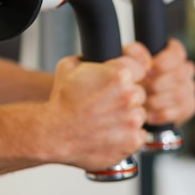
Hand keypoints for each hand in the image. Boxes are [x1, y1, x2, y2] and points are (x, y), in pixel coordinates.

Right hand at [42, 54, 148, 171]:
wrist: (54, 133)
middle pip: (140, 92)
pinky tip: (109, 133)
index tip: (116, 83)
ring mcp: (132, 120)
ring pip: (140, 114)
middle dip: (126, 97)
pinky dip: (127, 136)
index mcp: (118, 75)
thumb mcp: (68, 67)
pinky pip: (139, 135)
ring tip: (105, 120)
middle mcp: (129, 96)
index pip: (139, 68)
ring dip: (127, 117)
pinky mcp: (132, 140)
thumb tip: (93, 53)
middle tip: (106, 103)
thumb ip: (87, 56)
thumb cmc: (61, 101)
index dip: (127, 75)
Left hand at [123, 38, 194, 126]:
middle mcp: (186, 70)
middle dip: (156, 85)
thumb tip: (145, 62)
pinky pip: (181, 111)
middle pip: (179, 75)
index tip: (147, 71)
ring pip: (179, 94)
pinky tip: (149, 115)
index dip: (163, 62)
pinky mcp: (189, 106)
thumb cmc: (133, 76)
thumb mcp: (130, 61)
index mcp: (174, 54)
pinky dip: (163, 114)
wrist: (135, 99)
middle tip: (141, 90)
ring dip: (158, 100)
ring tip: (142, 103)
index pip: (177, 53)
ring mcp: (189, 88)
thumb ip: (134, 54)